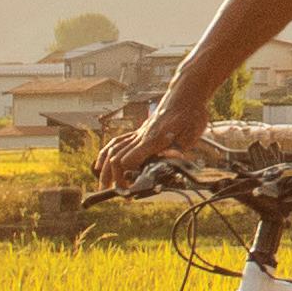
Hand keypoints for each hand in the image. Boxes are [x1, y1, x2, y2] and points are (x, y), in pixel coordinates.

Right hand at [95, 94, 210, 193]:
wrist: (186, 97)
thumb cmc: (190, 115)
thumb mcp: (190, 133)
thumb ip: (178, 147)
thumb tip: (174, 158)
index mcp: (154, 139)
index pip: (129, 160)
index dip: (126, 177)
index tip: (128, 192)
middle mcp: (142, 136)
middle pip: (118, 158)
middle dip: (114, 178)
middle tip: (117, 194)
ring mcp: (138, 133)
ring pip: (113, 150)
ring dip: (106, 169)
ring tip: (103, 184)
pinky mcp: (138, 132)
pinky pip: (117, 142)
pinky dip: (105, 154)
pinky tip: (101, 164)